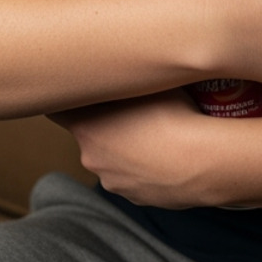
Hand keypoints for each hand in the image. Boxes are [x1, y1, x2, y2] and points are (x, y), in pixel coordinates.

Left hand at [51, 90, 215, 207]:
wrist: (204, 162)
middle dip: (104, 124)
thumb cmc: (176, 115)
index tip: (75, 91)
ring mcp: (113, 181)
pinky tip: (166, 156)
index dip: (65, 99)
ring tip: (157, 135)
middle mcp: (91, 157)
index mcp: (85, 127)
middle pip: (88, 134)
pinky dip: (144, 167)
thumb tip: (118, 63)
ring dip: (126, 148)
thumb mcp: (146, 83)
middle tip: (134, 111)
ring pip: (112, 158)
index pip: (57, 110)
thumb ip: (123, 78)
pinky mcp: (136, 198)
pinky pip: (134, 176)